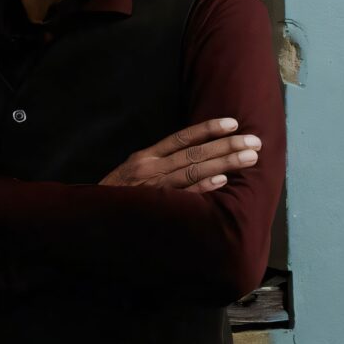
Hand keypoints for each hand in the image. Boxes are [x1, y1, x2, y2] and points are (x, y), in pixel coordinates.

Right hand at [99, 118, 260, 193]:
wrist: (88, 220)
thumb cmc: (115, 199)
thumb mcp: (132, 175)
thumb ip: (157, 166)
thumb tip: (192, 159)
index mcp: (145, 158)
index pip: (181, 138)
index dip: (207, 129)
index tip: (233, 123)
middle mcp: (149, 168)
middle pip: (194, 153)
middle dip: (227, 146)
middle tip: (255, 141)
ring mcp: (152, 188)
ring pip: (193, 170)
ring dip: (224, 163)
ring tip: (249, 158)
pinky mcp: (154, 209)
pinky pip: (182, 197)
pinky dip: (202, 187)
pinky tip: (222, 181)